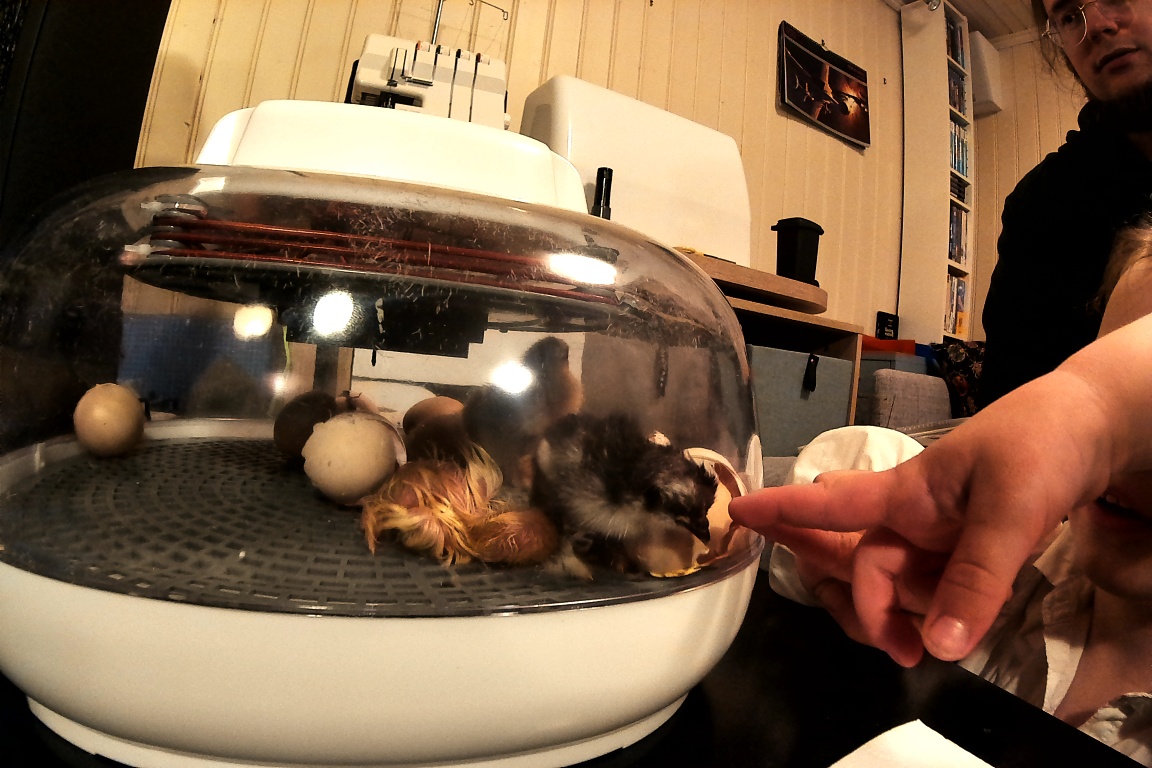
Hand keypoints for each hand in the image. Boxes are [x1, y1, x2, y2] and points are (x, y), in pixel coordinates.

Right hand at [733, 368, 1115, 666]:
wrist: (1096, 429)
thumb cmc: (1040, 444)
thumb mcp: (1012, 509)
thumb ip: (977, 578)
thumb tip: (942, 646)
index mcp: (907, 494)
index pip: (832, 506)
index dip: (783, 513)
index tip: (737, 515)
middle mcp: (914, 518)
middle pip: (866, 570)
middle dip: (873, 611)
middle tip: (907, 651)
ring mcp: (942, 535)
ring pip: (902, 586)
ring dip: (915, 618)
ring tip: (944, 641)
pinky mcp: (969, 550)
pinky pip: (940, 590)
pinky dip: (947, 614)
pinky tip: (964, 622)